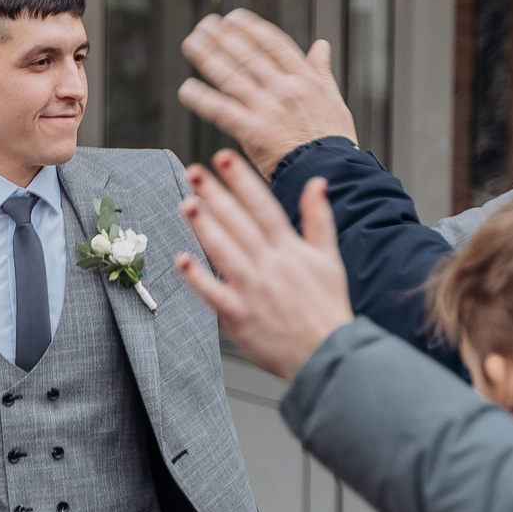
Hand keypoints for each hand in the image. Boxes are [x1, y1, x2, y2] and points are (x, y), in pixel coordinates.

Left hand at [173, 153, 352, 381]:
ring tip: (187, 203)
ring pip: (224, 251)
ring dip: (204, 227)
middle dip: (216, 195)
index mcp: (290, 249)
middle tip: (194, 172)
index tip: (224, 158)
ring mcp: (253, 290)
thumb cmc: (327, 308)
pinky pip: (214, 293)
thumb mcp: (330, 258)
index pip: (263, 206)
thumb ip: (319, 218)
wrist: (327, 353)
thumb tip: (318, 183)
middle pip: (238, 223)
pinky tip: (182, 260)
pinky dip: (198, 278)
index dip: (242, 180)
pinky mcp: (239, 316)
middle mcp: (270, 265)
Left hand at [176, 11, 358, 176]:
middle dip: (223, 38)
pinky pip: (222, 111)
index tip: (232, 18)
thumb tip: (321, 45)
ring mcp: (269, 110)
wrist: (332, 172)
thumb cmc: (333, 140)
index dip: (250, 28)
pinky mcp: (254, 133)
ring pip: (232, 77)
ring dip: (207, 58)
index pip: (273, 44)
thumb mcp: (334, 99)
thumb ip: (321, 71)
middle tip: (203, 25)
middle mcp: (286, 89)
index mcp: (306, 79)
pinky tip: (187, 88)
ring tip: (191, 44)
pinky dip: (202, 98)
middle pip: (248, 56)